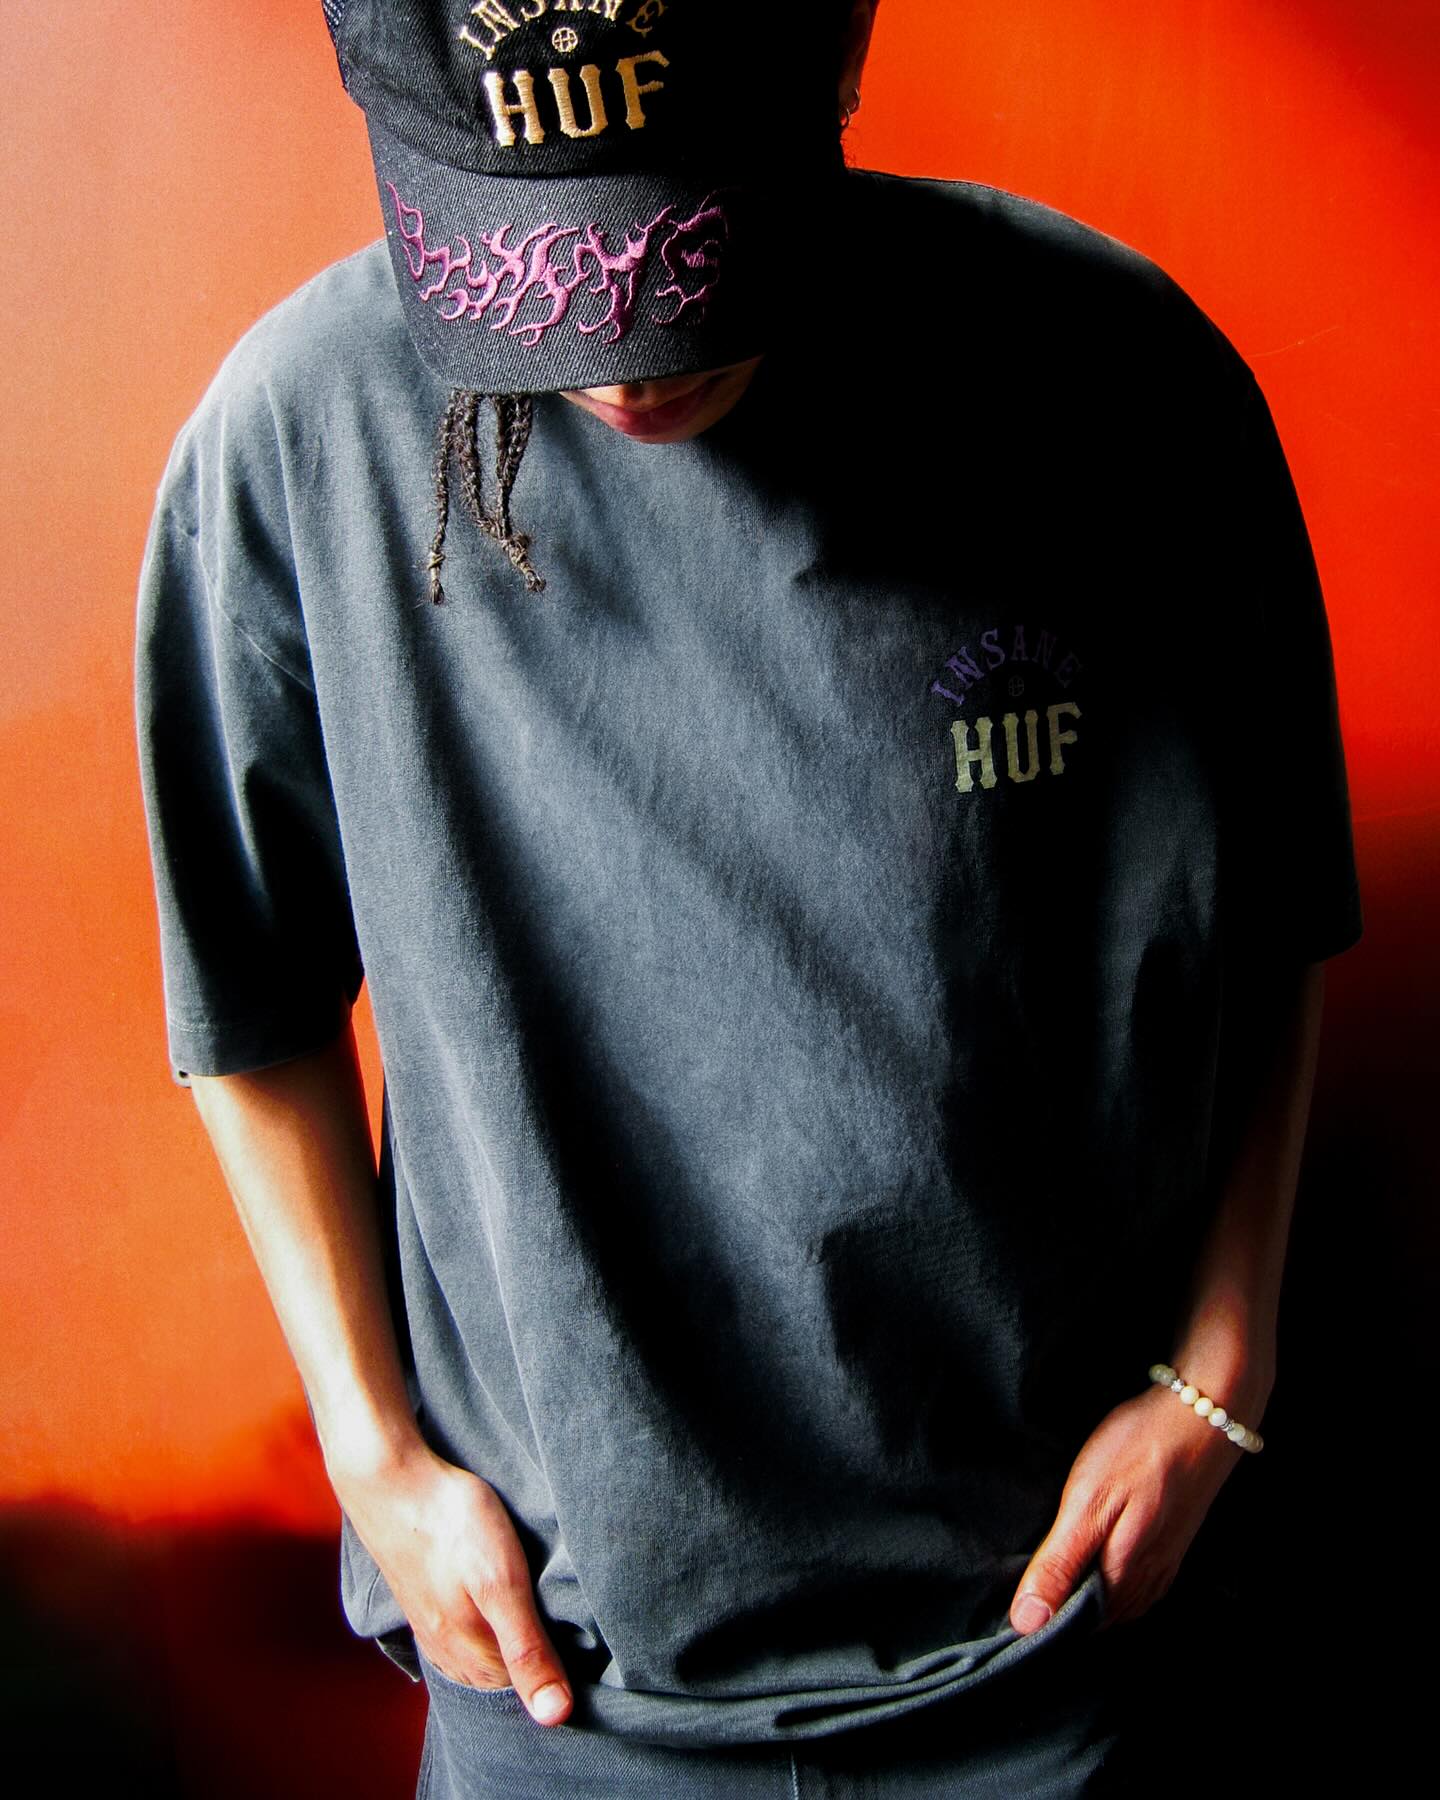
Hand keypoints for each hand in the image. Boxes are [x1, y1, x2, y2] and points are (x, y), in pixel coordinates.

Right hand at [329, 1438, 573, 1725]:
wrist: (391, 1482)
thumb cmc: (451, 1525)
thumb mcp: (501, 1584)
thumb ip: (527, 1649)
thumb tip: (555, 1717)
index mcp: (474, 1657)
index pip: (530, 1694)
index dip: (564, 1675)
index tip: (593, 1653)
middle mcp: (452, 1654)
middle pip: (507, 1677)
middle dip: (540, 1662)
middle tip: (576, 1631)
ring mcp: (436, 1628)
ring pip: (488, 1654)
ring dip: (515, 1644)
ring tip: (547, 1621)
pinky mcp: (428, 1602)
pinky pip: (468, 1632)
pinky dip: (491, 1627)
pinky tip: (503, 1608)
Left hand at [1008, 1381, 1252, 1633]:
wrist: (1202, 1416)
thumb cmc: (1140, 1452)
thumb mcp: (1087, 1504)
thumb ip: (1059, 1564)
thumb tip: (1028, 1622)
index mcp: (1122, 1575)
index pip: (1076, 1623)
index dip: (1045, 1620)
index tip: (1015, 1610)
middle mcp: (1149, 1580)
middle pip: (1103, 1618)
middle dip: (1069, 1613)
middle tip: (1030, 1592)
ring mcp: (1167, 1561)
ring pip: (1125, 1604)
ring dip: (1094, 1602)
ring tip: (1061, 1583)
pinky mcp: (1176, 1541)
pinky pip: (1144, 1585)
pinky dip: (1119, 1587)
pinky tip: (1107, 1571)